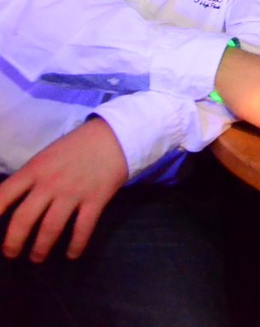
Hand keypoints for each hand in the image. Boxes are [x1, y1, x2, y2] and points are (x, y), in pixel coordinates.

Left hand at [0, 118, 127, 261]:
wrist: (114, 136)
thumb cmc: (76, 146)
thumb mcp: (46, 156)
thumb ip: (30, 178)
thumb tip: (14, 202)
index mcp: (34, 170)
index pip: (4, 195)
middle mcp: (50, 183)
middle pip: (24, 219)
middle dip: (13, 242)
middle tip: (11, 253)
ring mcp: (74, 192)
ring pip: (51, 228)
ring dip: (41, 248)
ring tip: (37, 257)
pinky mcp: (96, 199)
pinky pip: (82, 228)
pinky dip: (76, 245)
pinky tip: (72, 255)